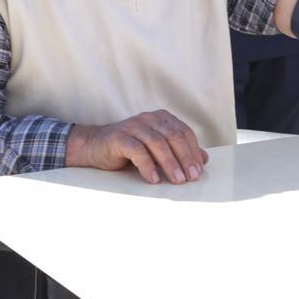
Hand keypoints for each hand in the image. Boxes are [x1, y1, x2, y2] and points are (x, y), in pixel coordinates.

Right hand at [66, 110, 208, 184]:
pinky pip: (137, 151)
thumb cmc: (129, 149)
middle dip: (186, 158)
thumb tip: (204, 160)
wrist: (94, 147)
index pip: (184, 133)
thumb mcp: (157, 150)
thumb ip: (179, 151)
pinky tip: (154, 179)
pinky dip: (148, 166)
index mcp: (162, 118)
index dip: (193, 152)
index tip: (199, 171)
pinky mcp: (119, 137)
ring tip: (177, 180)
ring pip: (158, 143)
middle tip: (191, 177)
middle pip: (174, 137)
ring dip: (170, 163)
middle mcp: (149, 118)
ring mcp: (134, 126)